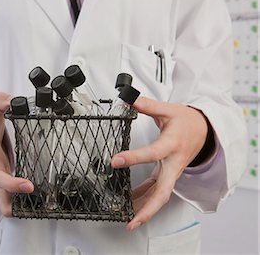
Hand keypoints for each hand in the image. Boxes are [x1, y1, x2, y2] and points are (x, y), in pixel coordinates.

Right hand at [0, 92, 33, 215]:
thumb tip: (11, 100)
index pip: (0, 179)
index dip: (14, 185)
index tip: (29, 186)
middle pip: (2, 204)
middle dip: (16, 209)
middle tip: (39, 207)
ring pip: (7, 207)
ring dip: (23, 209)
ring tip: (45, 206)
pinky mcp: (5, 188)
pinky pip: (13, 201)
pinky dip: (24, 203)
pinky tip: (41, 199)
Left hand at [111, 96, 208, 230]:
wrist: (205, 130)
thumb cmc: (188, 122)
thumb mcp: (169, 110)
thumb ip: (148, 106)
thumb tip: (130, 99)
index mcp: (172, 145)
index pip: (152, 154)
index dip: (133, 158)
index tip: (115, 161)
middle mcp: (173, 163)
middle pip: (163, 192)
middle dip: (148, 209)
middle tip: (133, 221)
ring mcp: (171, 172)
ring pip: (159, 196)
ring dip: (144, 209)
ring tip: (128, 220)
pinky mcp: (167, 174)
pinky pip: (156, 190)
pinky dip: (143, 199)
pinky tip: (130, 205)